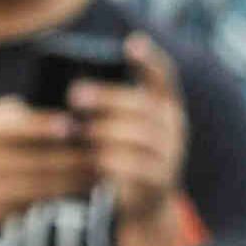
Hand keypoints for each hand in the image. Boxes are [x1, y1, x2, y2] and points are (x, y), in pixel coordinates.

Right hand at [0, 95, 99, 244]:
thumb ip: (11, 117)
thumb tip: (61, 108)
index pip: (16, 127)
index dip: (46, 127)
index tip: (74, 126)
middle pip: (39, 161)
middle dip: (76, 157)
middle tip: (106, 151)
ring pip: (44, 187)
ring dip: (77, 180)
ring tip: (103, 170)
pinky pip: (38, 203)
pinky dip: (63, 195)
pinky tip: (83, 188)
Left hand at [65, 33, 187, 220]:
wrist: (145, 203)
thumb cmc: (123, 153)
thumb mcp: (122, 127)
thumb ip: (109, 108)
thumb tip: (72, 92)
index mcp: (166, 105)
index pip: (163, 76)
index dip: (149, 59)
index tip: (131, 43)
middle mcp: (173, 127)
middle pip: (141, 105)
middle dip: (106, 98)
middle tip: (74, 95)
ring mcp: (170, 154)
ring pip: (136, 136)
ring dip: (102, 131)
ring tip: (76, 130)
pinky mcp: (159, 181)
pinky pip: (133, 167)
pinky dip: (108, 161)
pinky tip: (89, 159)